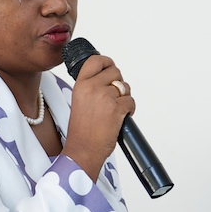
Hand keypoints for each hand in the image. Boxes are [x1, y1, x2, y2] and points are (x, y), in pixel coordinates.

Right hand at [62, 54, 134, 176]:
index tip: (110, 66)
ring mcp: (105, 97)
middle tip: (115, 96)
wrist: (83, 150)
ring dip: (124, 97)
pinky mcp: (117, 108)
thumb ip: (91, 88)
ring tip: (115, 110)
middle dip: (118, 83)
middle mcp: (92, 88)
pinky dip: (130, 110)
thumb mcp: (79, 102)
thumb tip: (107, 80)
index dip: (107, 62)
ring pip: (125, 87)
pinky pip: (131, 102)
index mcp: (80, 85)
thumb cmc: (82, 131)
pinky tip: (120, 117)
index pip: (95, 61)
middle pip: (115, 72)